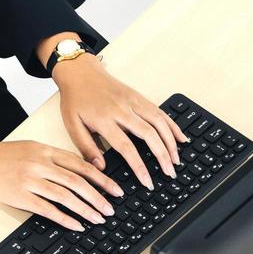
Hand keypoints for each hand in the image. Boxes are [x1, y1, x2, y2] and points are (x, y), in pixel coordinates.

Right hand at [0, 137, 124, 231]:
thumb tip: (82, 170)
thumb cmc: (5, 156)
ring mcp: (30, 180)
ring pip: (66, 196)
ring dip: (85, 209)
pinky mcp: (20, 196)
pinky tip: (76, 225)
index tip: (116, 190)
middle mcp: (40, 164)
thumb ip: (56, 158)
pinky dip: (65, 219)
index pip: (81, 165)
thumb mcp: (33, 148)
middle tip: (111, 209)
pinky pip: (48, 209)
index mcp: (46, 151)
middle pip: (77, 182)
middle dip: (99, 197)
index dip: (102, 179)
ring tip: (98, 219)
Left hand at [52, 54, 188, 189]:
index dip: (139, 167)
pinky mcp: (139, 96)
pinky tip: (181, 138)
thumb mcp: (72, 125)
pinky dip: (173, 125)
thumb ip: (86, 148)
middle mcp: (122, 110)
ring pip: (159, 122)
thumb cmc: (75, 99)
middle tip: (170, 173)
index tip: (148, 182)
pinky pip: (160, 112)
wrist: (80, 71)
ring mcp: (133, 101)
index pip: (126, 147)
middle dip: (163, 156)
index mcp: (104, 120)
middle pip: (149, 135)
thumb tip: (100, 168)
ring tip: (176, 161)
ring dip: (171, 142)